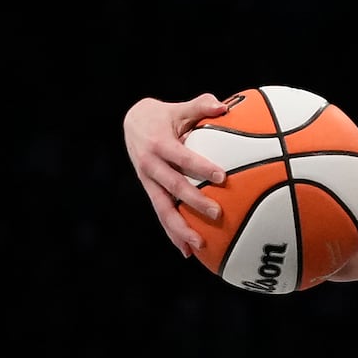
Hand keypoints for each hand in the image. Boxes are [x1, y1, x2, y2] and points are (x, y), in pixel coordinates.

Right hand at [123, 93, 231, 255]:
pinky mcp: (151, 192)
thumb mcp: (179, 108)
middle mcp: (150, 166)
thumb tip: (224, 105)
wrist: (133, 124)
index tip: (221, 176)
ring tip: (200, 246)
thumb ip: (201, 105)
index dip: (200, 166)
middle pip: (173, 186)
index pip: (182, 157)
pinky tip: (189, 251)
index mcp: (159, 145)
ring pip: (163, 209)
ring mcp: (149, 182)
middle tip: (217, 213)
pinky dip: (174, 234)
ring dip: (180, 229)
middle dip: (194, 201)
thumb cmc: (164, 115)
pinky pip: (162, 215)